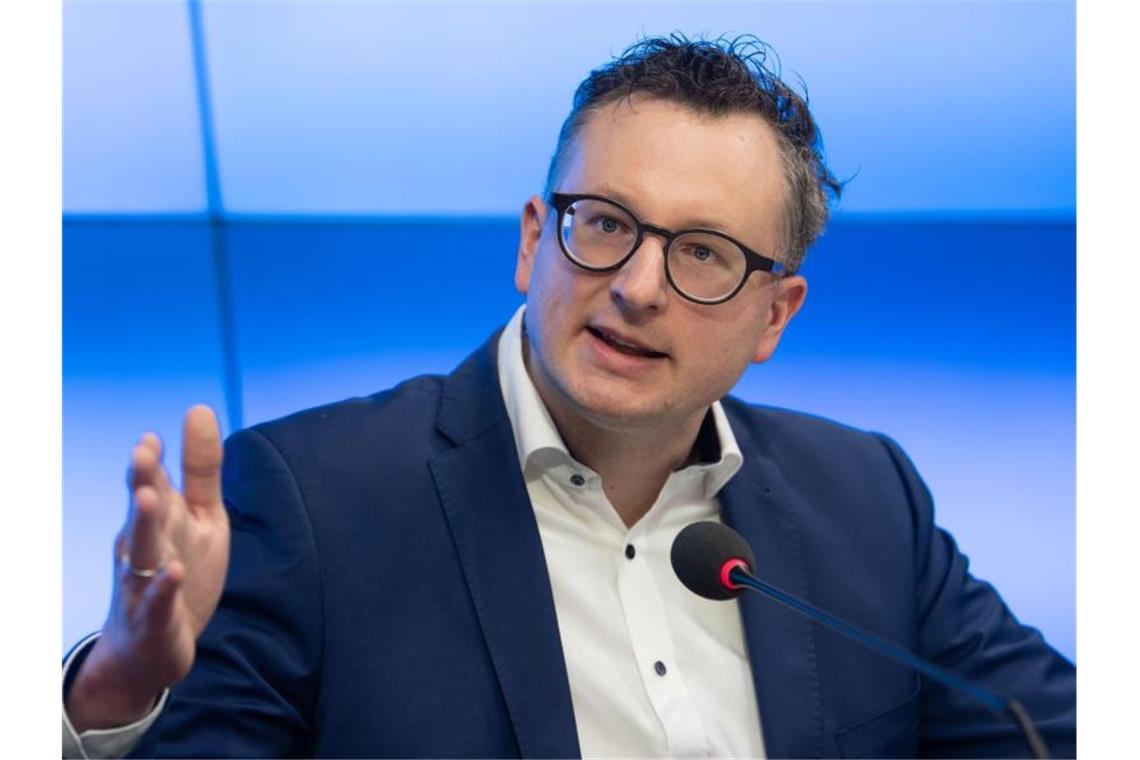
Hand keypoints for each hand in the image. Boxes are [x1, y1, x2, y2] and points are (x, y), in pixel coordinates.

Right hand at [66, 405, 230, 731]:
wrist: (148, 648)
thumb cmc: (178, 571)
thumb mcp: (200, 516)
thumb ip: (201, 469)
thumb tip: (198, 408)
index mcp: (158, 520)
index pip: (152, 485)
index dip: (151, 463)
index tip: (151, 438)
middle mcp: (145, 547)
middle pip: (143, 510)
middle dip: (141, 482)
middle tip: (140, 452)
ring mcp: (144, 584)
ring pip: (142, 552)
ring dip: (144, 525)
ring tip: (149, 498)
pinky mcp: (156, 620)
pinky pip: (159, 603)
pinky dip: (165, 588)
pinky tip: (175, 573)